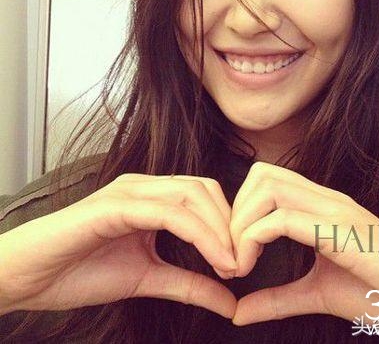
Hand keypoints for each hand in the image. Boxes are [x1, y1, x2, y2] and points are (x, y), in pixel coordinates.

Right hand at [0, 173, 237, 318]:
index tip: (240, 263)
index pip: (205, 196)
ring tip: (231, 264)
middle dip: (230, 224)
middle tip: (240, 263)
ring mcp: (130, 192)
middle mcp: (144, 186)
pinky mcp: (116, 205)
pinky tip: (214, 259)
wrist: (26, 277)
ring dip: (219, 229)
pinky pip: (169, 212)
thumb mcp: (147, 279)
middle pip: (206, 189)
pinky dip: (199, 234)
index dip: (228, 225)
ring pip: (192, 195)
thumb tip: (230, 302)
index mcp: (152, 197)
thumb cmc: (79, 272)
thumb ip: (188, 285)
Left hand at [229, 161, 378, 325]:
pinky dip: (253, 239)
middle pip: (261, 175)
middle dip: (234, 212)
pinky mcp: (342, 229)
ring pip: (268, 188)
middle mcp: (326, 198)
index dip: (239, 211)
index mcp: (321, 206)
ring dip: (241, 224)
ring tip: (238, 263)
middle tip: (230, 254)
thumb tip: (237, 311)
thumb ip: (277, 299)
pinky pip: (284, 219)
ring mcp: (335, 210)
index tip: (233, 252)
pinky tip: (250, 267)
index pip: (266, 180)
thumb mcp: (317, 294)